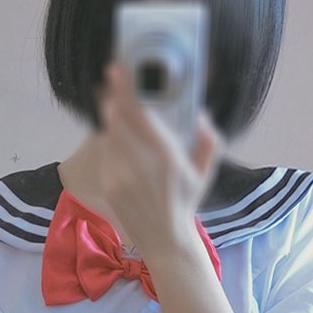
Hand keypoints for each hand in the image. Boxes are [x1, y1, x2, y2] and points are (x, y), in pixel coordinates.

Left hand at [95, 62, 224, 255]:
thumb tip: (201, 116)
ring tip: (115, 111)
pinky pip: (105, 154)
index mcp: (168, 157)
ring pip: (108, 135)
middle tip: (112, 85)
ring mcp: (122, 177)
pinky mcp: (109, 186)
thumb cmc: (186, 203)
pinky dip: (109, 143)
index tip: (114, 71)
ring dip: (110, 120)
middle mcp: (142, 166)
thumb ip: (208, 142)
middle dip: (112, 100)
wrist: (165, 241)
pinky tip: (118, 143)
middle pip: (116, 120)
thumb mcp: (204, 173)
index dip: (124, 90)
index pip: (139, 115)